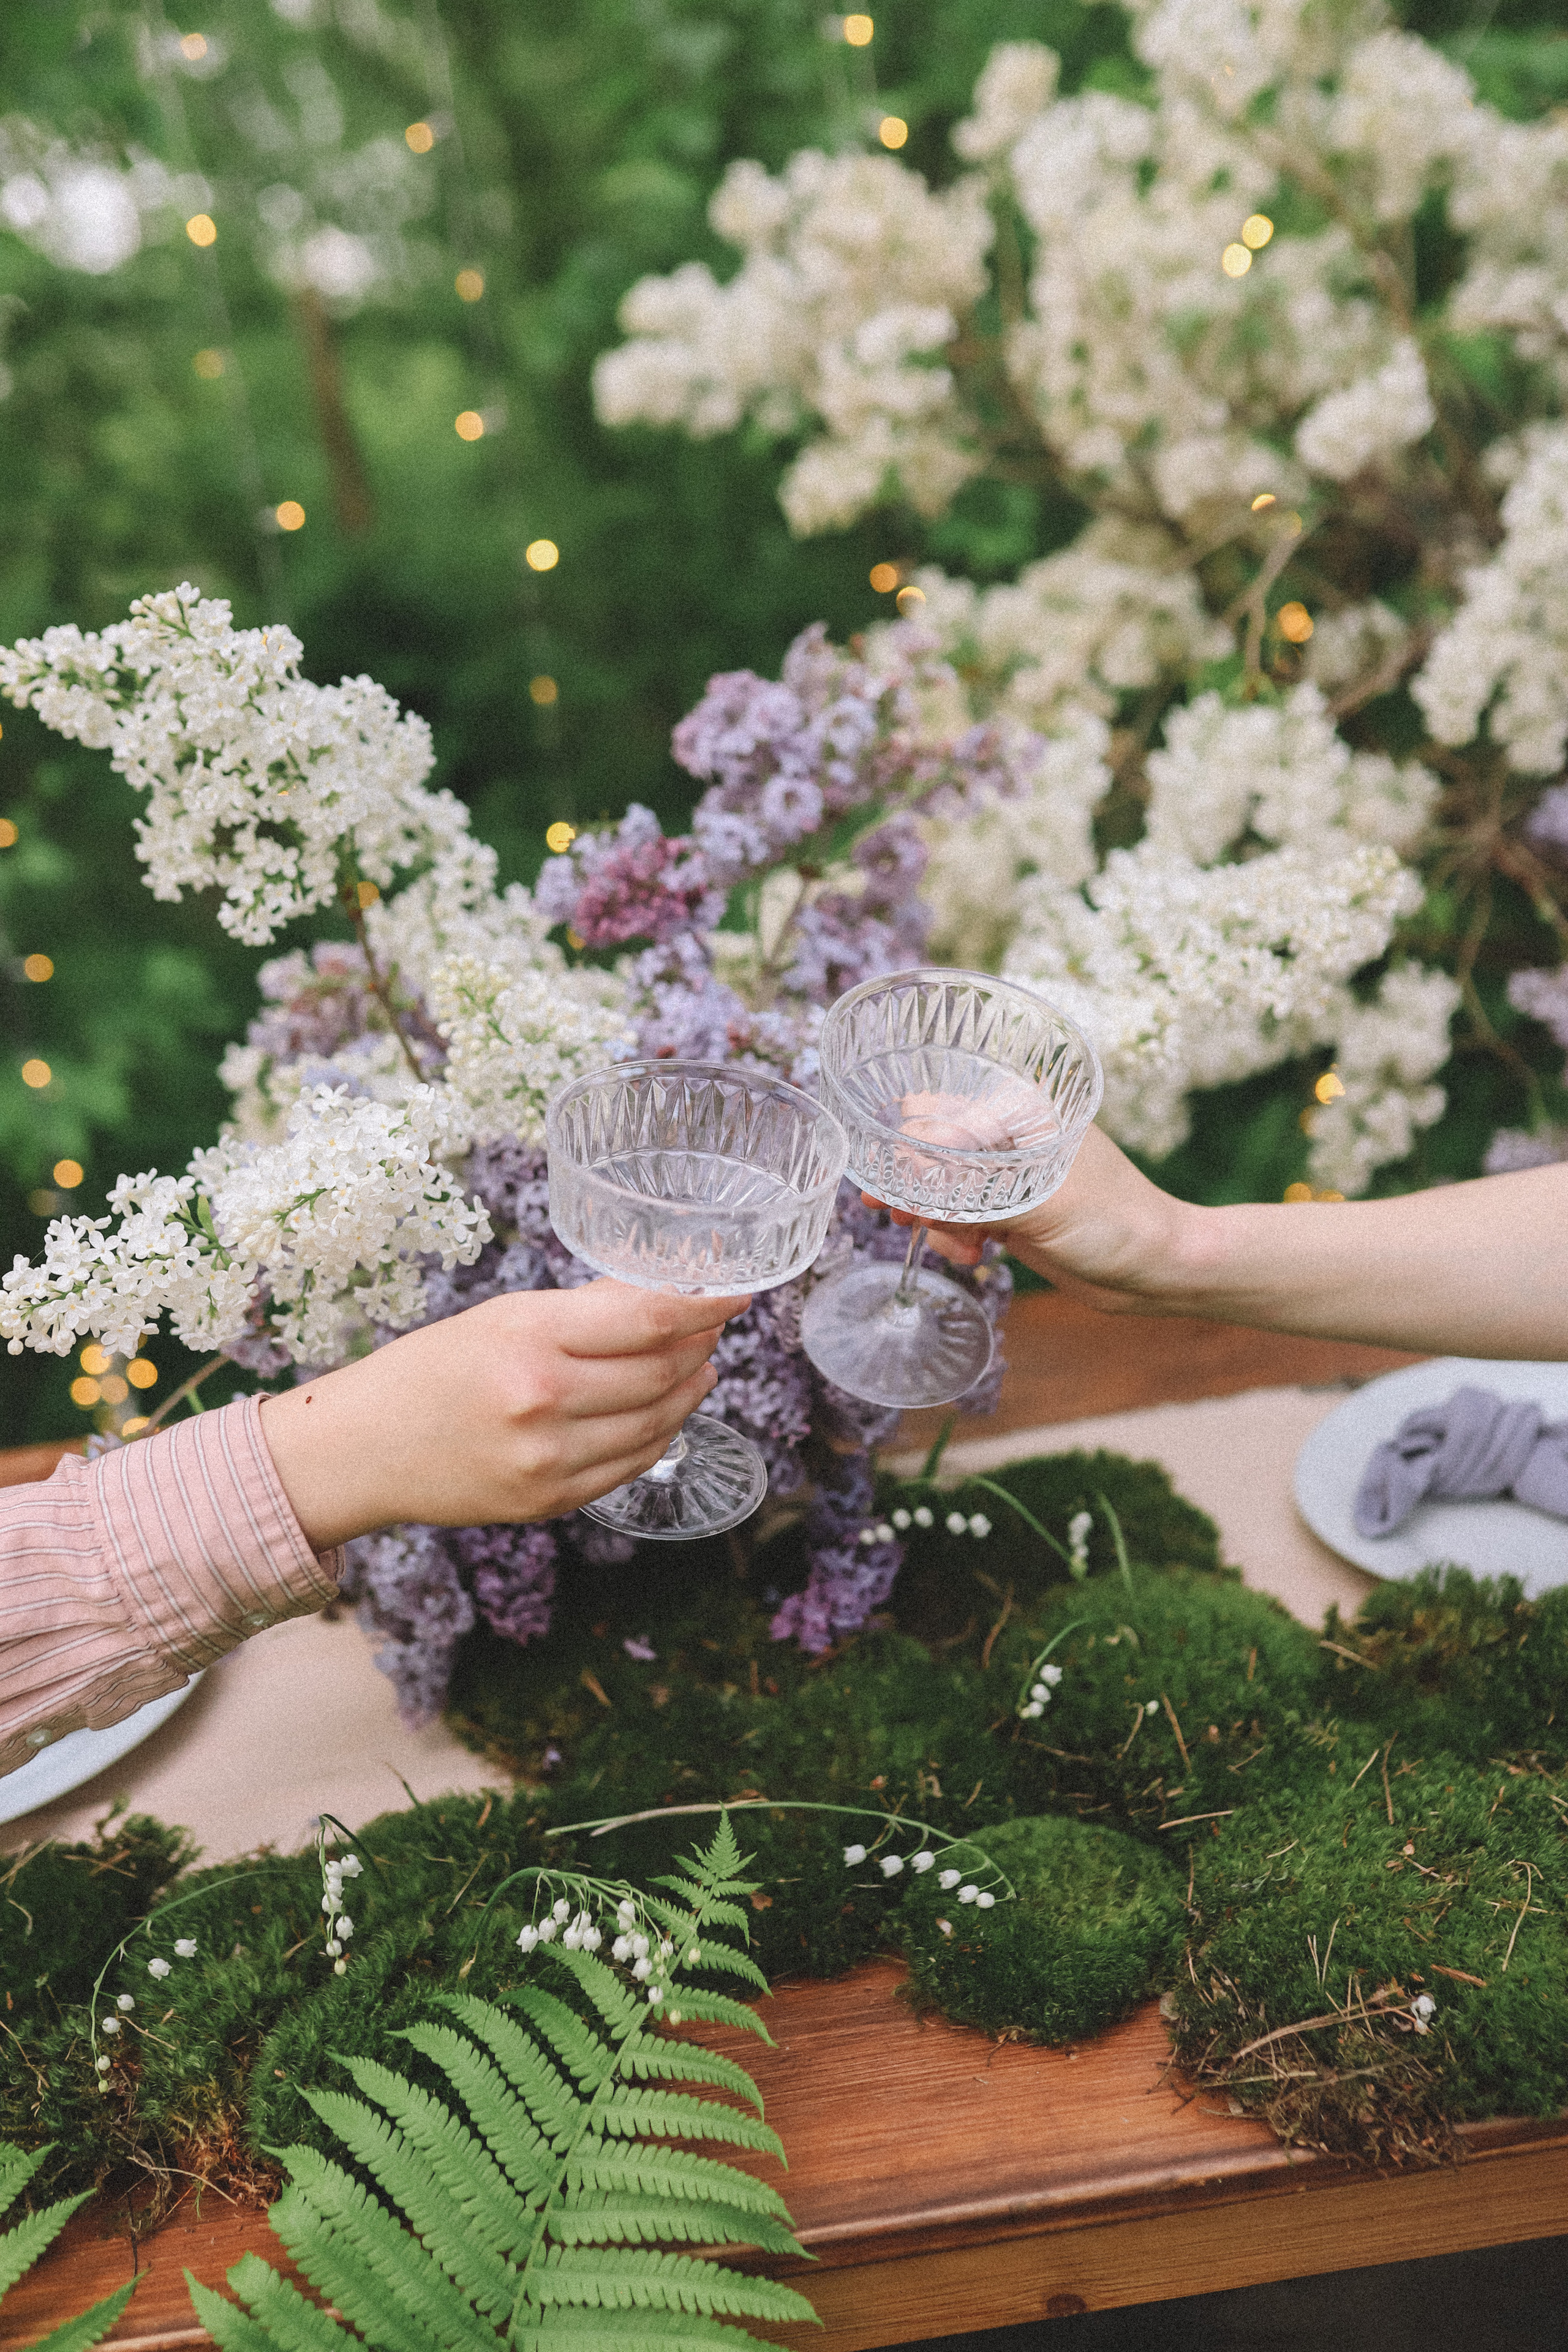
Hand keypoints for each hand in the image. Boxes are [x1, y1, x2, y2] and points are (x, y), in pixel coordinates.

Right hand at [260, 1279, 747, 1551]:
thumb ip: (583, 1312)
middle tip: (710, 1328)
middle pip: (661, 1372)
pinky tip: (662, 1412)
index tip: (734, 1292)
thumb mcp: (503, 1318)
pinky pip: (630, 1466)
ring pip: (657, 1423)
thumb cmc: (430, 1370)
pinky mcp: (549, 1502)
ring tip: (696, 1368)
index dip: (704, 1305)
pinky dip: (658, 1435)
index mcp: (530, 1341)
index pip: (648, 1319)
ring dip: (688, 1392)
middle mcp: (543, 1403)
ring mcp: (548, 1461)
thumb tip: (661, 1294)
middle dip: (699, 1347)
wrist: (364, 1450)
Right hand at [865, 1121, 1191, 1312]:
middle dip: (917, 1186)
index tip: (885, 1182)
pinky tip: (969, 1254)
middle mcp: (1015, 1136)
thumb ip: (973, 1191)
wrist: (1159, 1271)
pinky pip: (961, 1216)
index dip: (909, 1147)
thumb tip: (909, 1180)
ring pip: (945, 1189)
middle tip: (894, 1215)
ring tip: (953, 1247)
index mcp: (1025, 1111)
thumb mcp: (1041, 1203)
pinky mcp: (1012, 1211)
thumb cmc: (1117, 1222)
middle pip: (937, 1151)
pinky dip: (955, 1235)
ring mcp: (1012, 1176)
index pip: (945, 1114)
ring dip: (937, 1218)